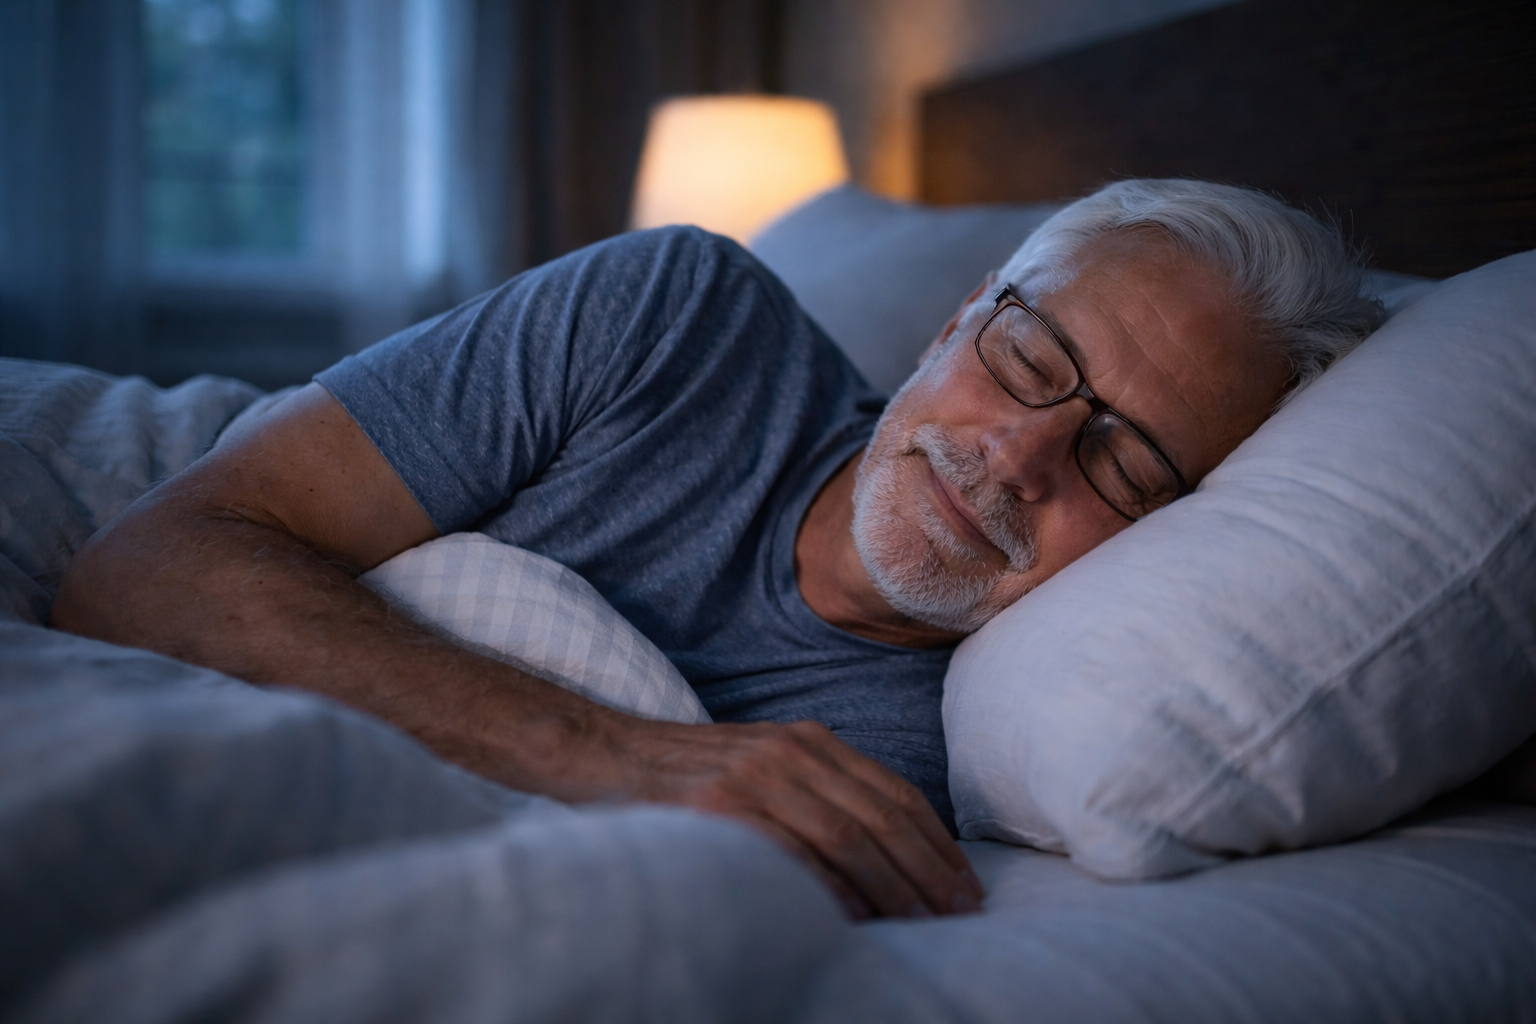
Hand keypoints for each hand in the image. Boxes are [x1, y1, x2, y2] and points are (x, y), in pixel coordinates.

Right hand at [601, 717, 984, 919]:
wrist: (598, 750)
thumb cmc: (684, 773)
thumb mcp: (761, 765)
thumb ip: (814, 792)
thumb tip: (879, 857)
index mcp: (807, 740)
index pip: (893, 793)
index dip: (936, 842)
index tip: (966, 885)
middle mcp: (789, 751)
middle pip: (879, 817)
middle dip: (927, 870)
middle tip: (960, 915)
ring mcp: (753, 776)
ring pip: (845, 835)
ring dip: (892, 885)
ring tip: (922, 924)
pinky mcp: (716, 805)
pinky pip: (789, 850)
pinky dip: (826, 884)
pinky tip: (853, 915)